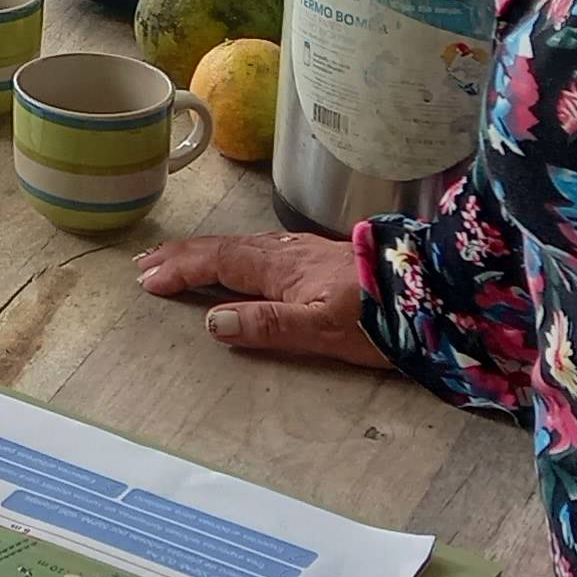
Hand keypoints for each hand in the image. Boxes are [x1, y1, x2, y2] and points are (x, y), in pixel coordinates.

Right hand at [134, 231, 388, 368]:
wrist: (432, 292)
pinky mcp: (317, 256)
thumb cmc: (378, 316)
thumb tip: (211, 321)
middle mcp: (285, 252)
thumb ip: (266, 325)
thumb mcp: (321, 331)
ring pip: (239, 245)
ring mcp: (302, 251)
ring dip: (203, 252)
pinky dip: (230, 252)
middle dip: (181, 255)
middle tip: (144, 263)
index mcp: (279, 267)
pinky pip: (257, 248)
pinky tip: (235, 259)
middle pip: (222, 248)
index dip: (180, 270)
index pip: (216, 264)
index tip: (147, 279)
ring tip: (176, 259)